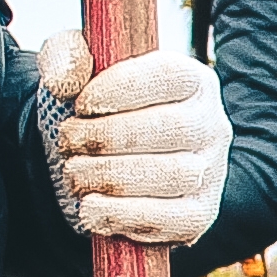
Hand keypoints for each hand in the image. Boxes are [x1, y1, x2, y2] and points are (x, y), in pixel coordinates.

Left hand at [35, 29, 231, 247]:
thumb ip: (66, 57)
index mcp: (192, 80)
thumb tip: (65, 78)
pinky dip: (123, 215)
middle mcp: (211, 124)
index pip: (170, 75)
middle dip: (106, 138)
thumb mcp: (80, 73)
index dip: (121, 89)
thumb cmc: (101, 111)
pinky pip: (170, 220)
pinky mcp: (199, 215)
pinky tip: (91, 208)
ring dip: (110, 177)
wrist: (111, 163)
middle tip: (69, 142)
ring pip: (173, 175)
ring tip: (76, 173)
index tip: (82, 104)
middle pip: (171, 129)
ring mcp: (210, 172)